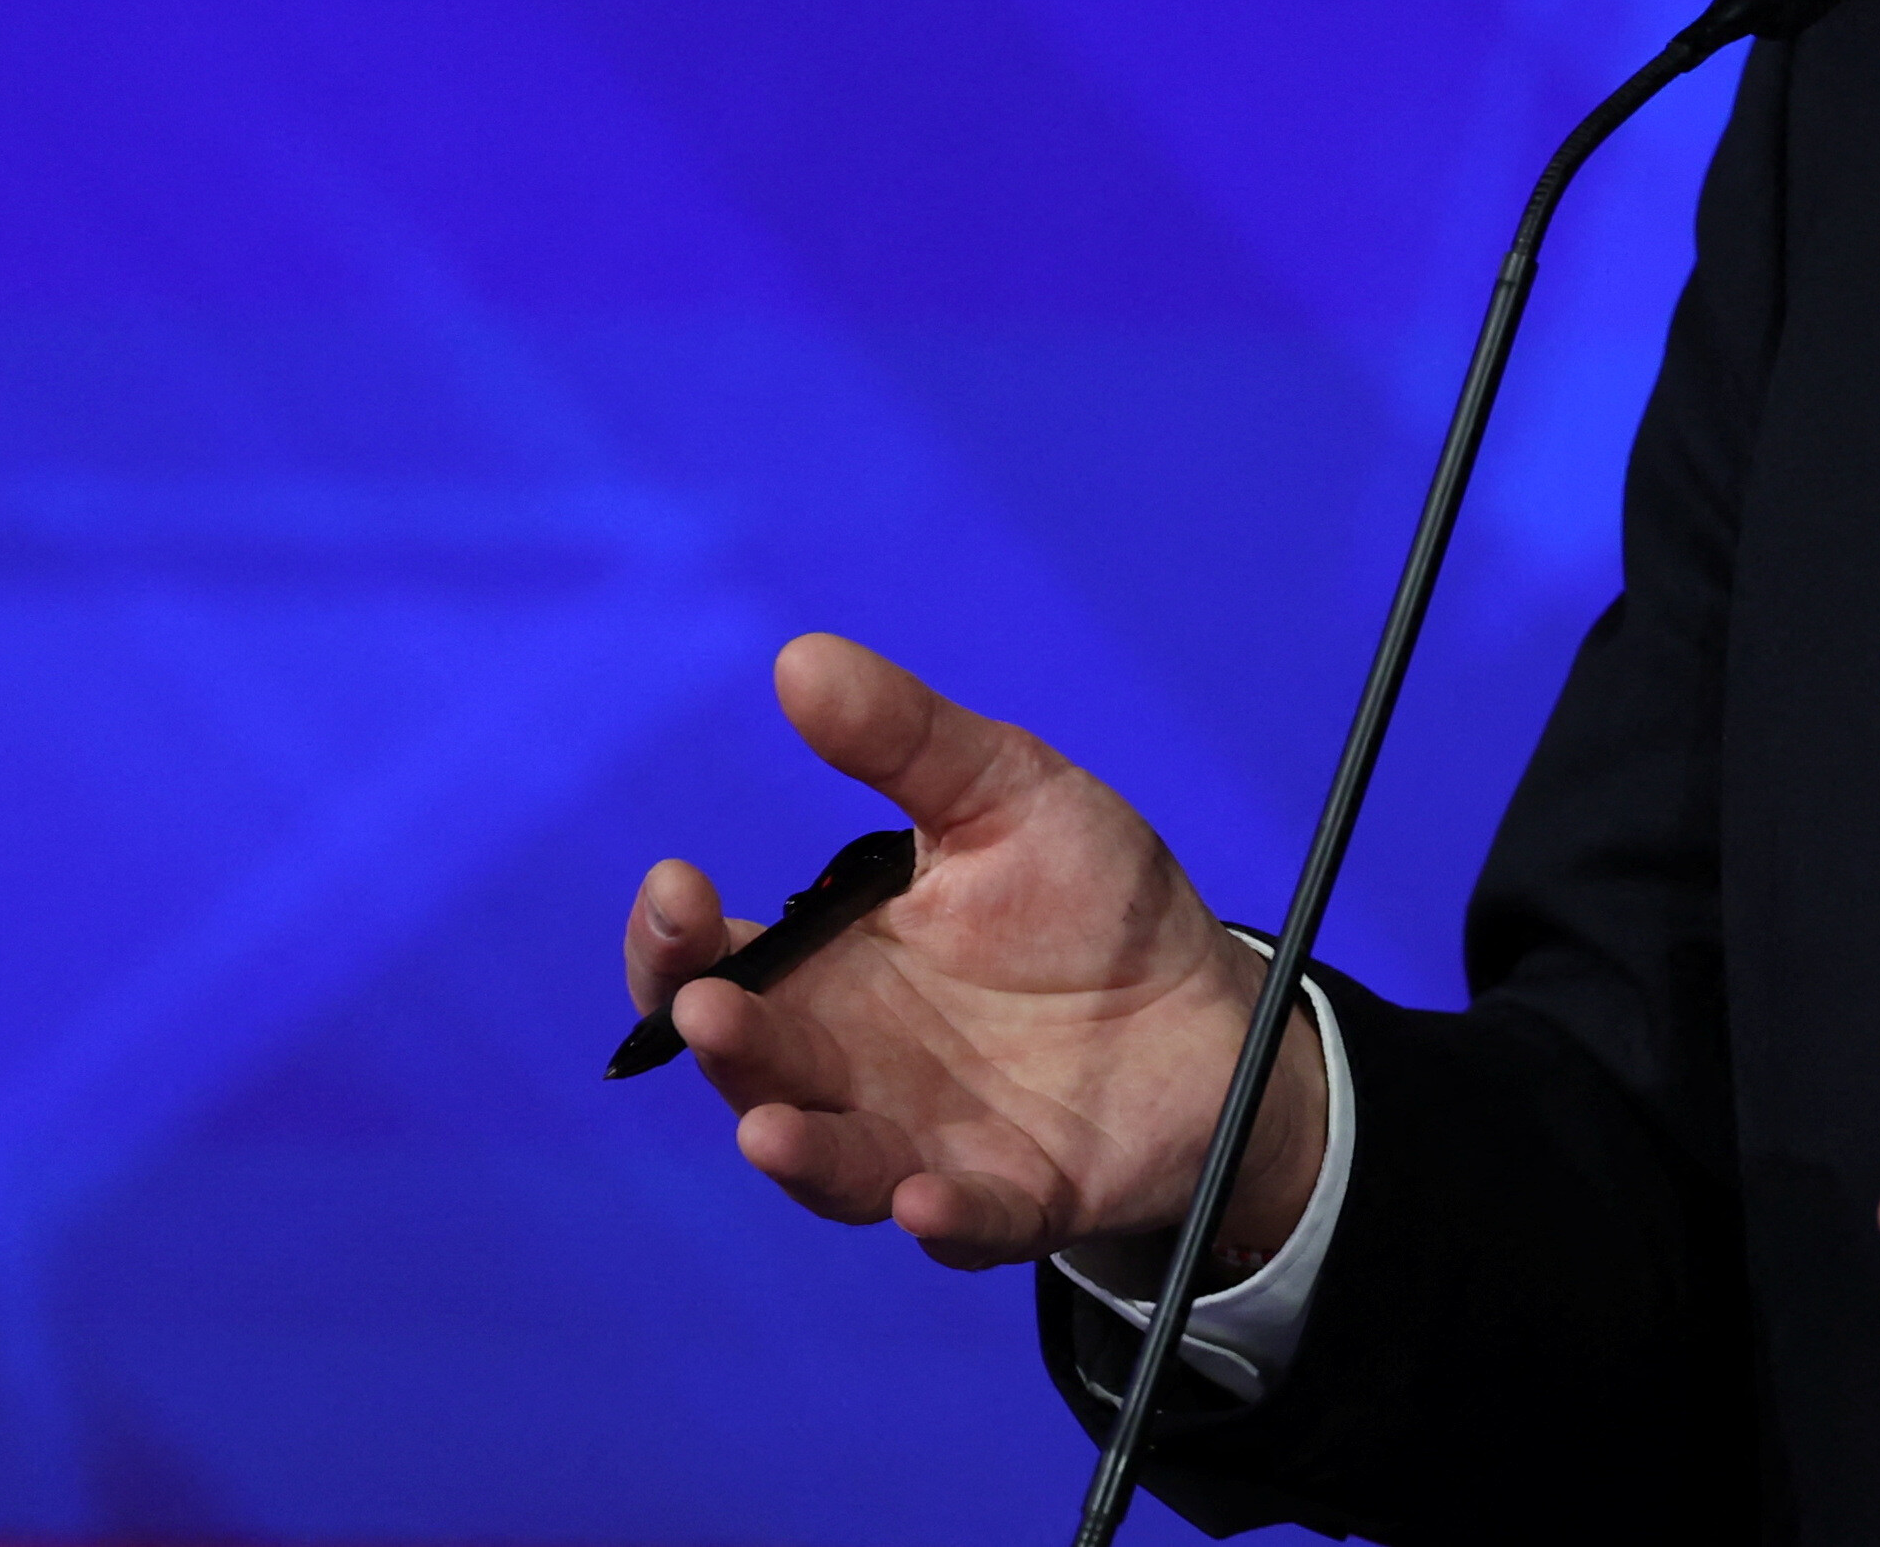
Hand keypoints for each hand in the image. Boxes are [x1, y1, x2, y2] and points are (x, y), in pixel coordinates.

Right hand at [623, 632, 1325, 1275]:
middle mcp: (851, 1069)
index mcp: (828, 970)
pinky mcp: (1016, 1195)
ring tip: (767, 1130)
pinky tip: (926, 1198)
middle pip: (753, 1068)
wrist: (1208, 1003)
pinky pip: (967, 1222)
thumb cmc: (1086, 900)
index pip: (710, 967)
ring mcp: (925, 1139)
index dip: (670, 941)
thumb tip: (800, 657)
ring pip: (836, 1164)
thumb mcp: (1007, 794)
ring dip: (800, 1153)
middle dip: (723, 1043)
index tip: (678, 883)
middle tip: (707, 1010)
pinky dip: (944, 1217)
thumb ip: (907, 741)